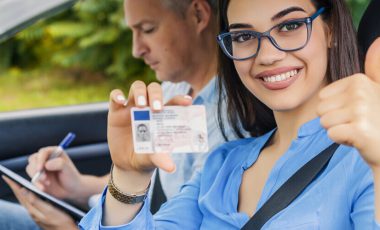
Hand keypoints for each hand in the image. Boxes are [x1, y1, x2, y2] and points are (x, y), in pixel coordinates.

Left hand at [2, 176, 76, 229]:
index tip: (7, 176)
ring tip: (17, 183)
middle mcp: (32, 211)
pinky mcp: (40, 214)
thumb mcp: (49, 211)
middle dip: (14, 186)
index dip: (13, 185)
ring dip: (20, 190)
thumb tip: (24, 191)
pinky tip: (30, 193)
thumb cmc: (61, 221)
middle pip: (20, 196)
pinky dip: (27, 195)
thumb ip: (37, 202)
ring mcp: (36, 213)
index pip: (20, 194)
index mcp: (33, 209)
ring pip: (24, 199)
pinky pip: (30, 202)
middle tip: (8, 177)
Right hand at [26, 147, 84, 204]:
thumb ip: (59, 164)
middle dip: (36, 169)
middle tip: (44, 179)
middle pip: (33, 159)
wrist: (71, 189)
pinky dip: (36, 184)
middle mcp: (46, 158)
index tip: (40, 169)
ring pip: (30, 168)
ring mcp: (41, 167)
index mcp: (54, 152)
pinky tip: (43, 188)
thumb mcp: (68, 170)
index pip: (43, 152)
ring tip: (48, 183)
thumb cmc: (72, 177)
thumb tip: (46, 164)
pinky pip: (32, 178)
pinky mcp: (37, 176)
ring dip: (36, 177)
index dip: (40, 160)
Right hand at [107, 81, 191, 183]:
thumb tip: (171, 167)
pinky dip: (117, 95)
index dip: (180, 99)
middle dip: (156, 95)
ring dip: (140, 92)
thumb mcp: (153, 158)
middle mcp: (148, 108)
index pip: (173, 102)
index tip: (187, 101)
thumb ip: (161, 159)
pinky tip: (120, 100)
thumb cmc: (146, 157)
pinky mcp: (116, 111)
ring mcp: (132, 107)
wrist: (127, 165)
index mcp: (162, 116)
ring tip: (141, 106)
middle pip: (154, 89)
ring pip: (137, 87)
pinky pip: (114, 96)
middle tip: (157, 108)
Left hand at [318, 38, 379, 169]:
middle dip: (335, 120)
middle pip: (320, 109)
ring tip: (358, 130)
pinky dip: (342, 140)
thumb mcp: (377, 91)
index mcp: (360, 80)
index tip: (356, 113)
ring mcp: (361, 110)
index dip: (335, 109)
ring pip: (324, 122)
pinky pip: (331, 134)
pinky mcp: (359, 130)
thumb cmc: (378, 122)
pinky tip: (358, 139)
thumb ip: (375, 69)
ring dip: (338, 130)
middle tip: (356, 123)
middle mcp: (361, 91)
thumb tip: (378, 42)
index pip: (323, 96)